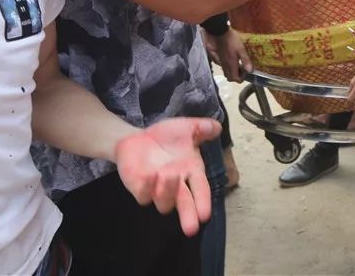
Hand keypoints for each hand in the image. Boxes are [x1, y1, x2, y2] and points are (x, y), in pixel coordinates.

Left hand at [114, 117, 221, 236]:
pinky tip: (150, 176)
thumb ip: (202, 128)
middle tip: (191, 227)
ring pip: (164, 202)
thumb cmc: (165, 136)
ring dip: (168, 192)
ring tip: (168, 174)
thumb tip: (217, 127)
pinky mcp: (139, 189)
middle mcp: (176, 185)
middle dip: (188, 216)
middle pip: (185, 205)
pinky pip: (143, 195)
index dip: (203, 202)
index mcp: (192, 171)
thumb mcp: (186, 128)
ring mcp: (157, 189)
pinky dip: (147, 188)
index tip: (205, 215)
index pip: (201, 190)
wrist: (137, 138)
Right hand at [202, 28, 251, 82]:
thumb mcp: (241, 50)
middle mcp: (225, 65)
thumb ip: (245, 60)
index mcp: (231, 65)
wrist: (219, 32)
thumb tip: (250, 71)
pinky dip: (228, 67)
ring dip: (232, 71)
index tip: (246, 71)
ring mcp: (220, 61)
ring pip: (226, 72)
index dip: (241, 78)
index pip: (235, 79)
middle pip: (230, 77)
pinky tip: (232, 59)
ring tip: (238, 64)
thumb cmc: (232, 40)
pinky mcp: (218, 57)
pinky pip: (223, 66)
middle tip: (243, 68)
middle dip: (237, 76)